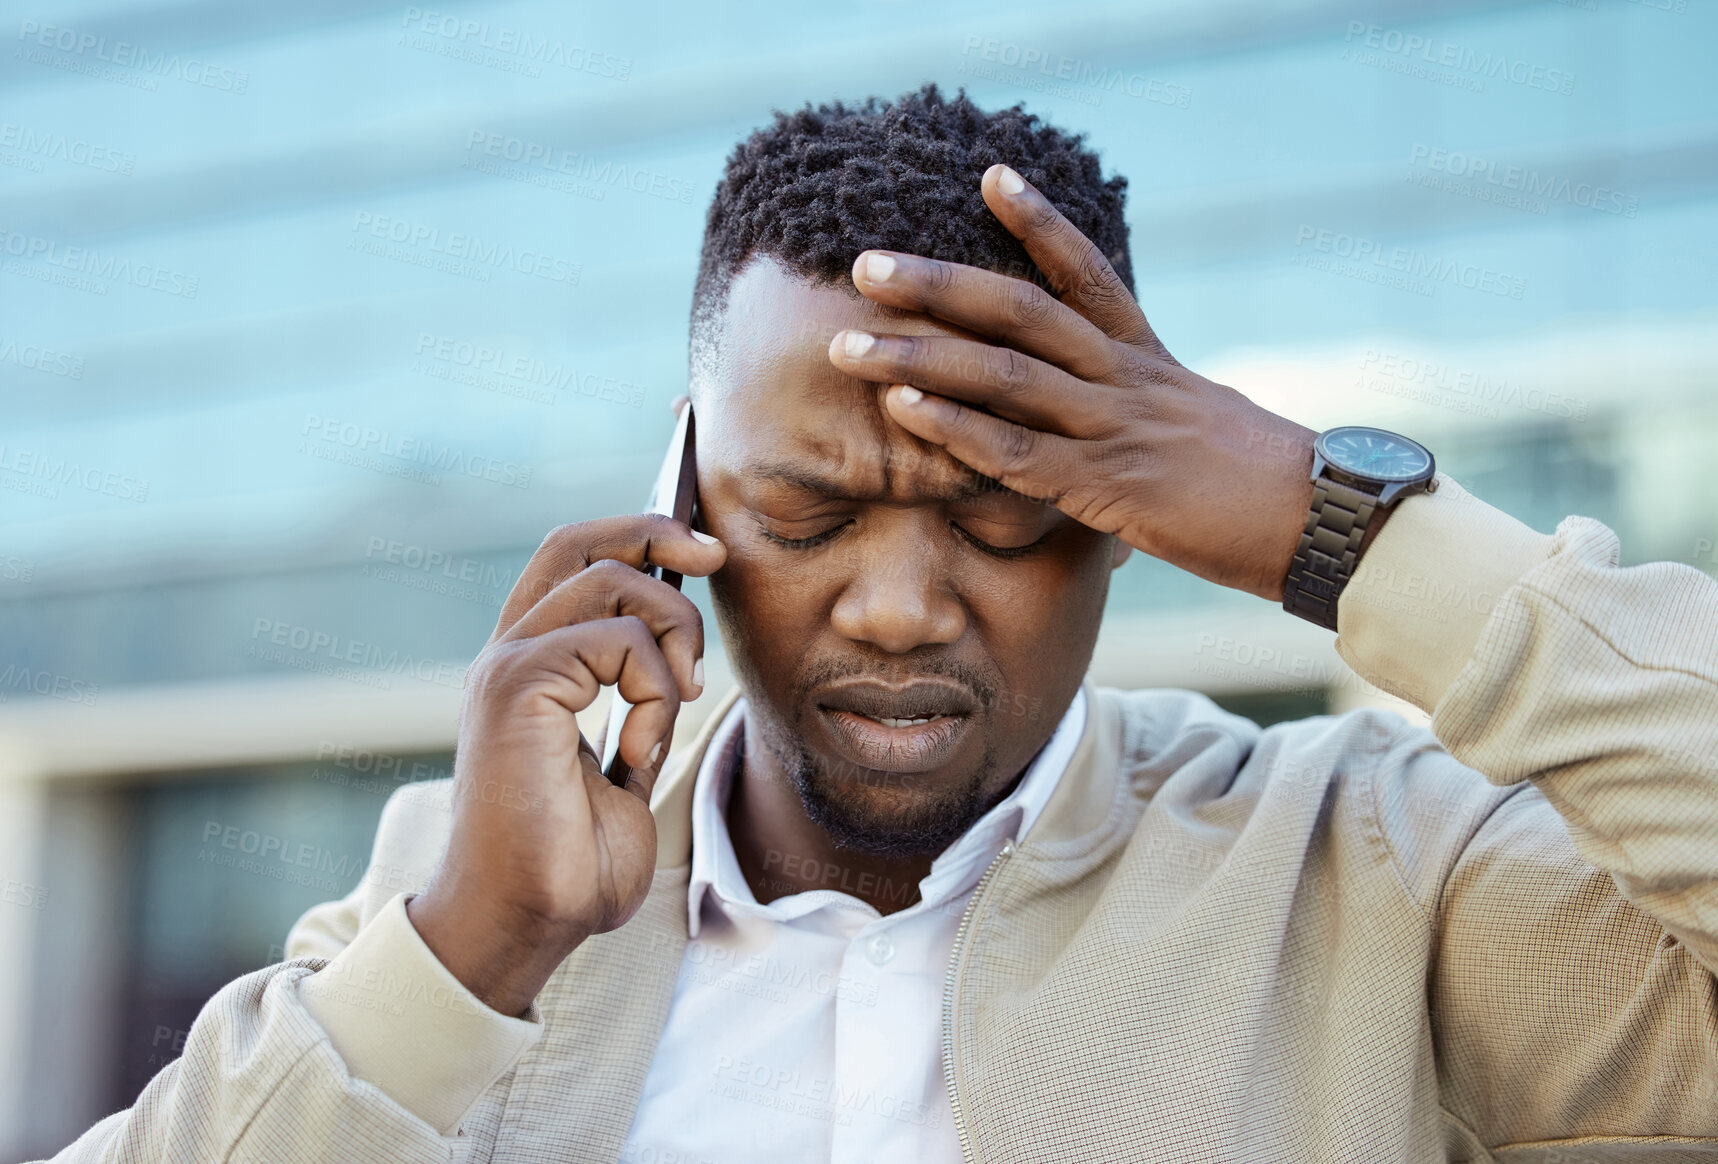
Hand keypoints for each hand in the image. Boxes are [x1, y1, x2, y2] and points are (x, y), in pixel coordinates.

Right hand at [407, 513, 724, 1016]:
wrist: (526, 921)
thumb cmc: (572, 862)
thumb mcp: (624, 765)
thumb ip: (641, 705)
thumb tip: (678, 658)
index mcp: (530, 666)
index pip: (573, 559)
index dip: (637, 533)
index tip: (703, 549)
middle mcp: (510, 655)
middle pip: (581, 543)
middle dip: (657, 532)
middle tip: (713, 558)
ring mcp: (508, 667)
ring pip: (615, 585)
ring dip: (672, 637)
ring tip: (674, 708)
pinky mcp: (517, 687)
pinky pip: (617, 642)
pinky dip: (654, 692)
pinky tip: (638, 751)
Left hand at [826, 163, 1320, 601]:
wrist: (1316, 521)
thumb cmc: (1256, 485)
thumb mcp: (1197, 424)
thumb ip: (1141, 412)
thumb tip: (1100, 428)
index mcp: (1147, 359)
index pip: (1085, 274)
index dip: (1037, 223)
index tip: (990, 177)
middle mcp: (1125, 378)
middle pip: (1019, 312)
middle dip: (937, 287)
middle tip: (866, 267)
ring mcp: (1114, 428)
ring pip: (1003, 377)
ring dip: (919, 357)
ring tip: (849, 344)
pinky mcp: (1108, 487)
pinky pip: (1018, 454)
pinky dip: (956, 430)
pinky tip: (904, 412)